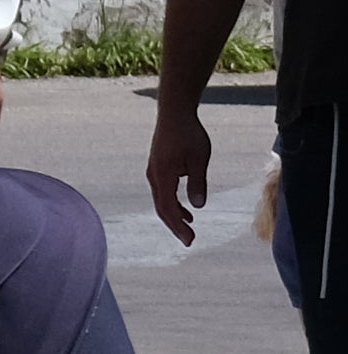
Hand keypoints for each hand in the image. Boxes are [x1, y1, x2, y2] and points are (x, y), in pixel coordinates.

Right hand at [153, 94, 213, 244]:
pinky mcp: (158, 168)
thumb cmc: (188, 134)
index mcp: (163, 176)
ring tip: (189, 227)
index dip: (178, 226)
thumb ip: (197, 183)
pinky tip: (186, 208)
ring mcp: (154, 172)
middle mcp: (154, 176)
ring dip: (174, 215)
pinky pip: (163, 192)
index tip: (190, 240)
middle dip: (175, 226)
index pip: (168, 208)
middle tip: (189, 240)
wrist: (174, 113)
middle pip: (162, 208)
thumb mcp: (199, 159)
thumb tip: (198, 206)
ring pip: (161, 200)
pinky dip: (173, 204)